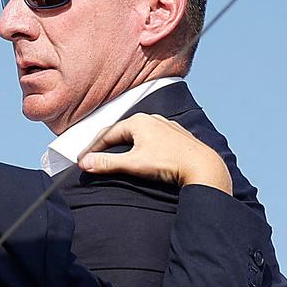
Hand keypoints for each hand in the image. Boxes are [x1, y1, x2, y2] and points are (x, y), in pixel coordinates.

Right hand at [78, 113, 232, 193]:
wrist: (203, 167)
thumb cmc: (169, 163)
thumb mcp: (133, 164)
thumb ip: (107, 163)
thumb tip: (84, 163)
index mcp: (138, 121)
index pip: (107, 134)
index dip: (92, 148)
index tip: (83, 160)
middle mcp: (152, 119)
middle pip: (121, 132)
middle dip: (106, 145)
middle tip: (94, 158)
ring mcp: (166, 126)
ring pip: (137, 134)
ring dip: (124, 145)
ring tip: (114, 156)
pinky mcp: (177, 136)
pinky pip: (152, 138)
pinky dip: (141, 146)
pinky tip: (141, 154)